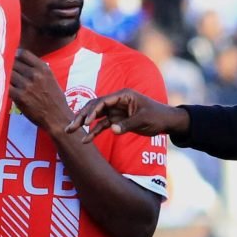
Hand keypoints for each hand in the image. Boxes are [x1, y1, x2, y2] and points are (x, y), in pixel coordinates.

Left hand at [10, 50, 72, 130]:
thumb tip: (22, 63)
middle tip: (7, 71)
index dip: (15, 55)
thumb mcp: (50, 78)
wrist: (57, 117)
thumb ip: (38, 69)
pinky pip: (6, 87)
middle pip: (14, 63)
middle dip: (9, 66)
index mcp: (43, 68)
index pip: (23, 53)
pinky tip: (4, 89)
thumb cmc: (55, 99)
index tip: (12, 59)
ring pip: (9, 74)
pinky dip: (4, 87)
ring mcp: (27, 85)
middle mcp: (35, 74)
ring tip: (5, 80)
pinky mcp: (20, 97)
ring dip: (6, 77)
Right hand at [64, 88, 188, 142]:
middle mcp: (116, 101)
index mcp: (123, 96)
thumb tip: (112, 130)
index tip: (86, 122)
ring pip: (95, 116)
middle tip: (70, 126)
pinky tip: (85, 140)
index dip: (92, 111)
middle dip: (81, 116)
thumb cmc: (157, 116)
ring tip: (70, 131)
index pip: (103, 102)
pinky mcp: (116, 120)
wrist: (166, 121)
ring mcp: (115, 111)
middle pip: (94, 107)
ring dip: (83, 124)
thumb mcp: (143, 120)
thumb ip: (127, 124)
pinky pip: (102, 126)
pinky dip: (94, 132)